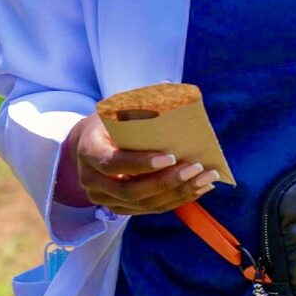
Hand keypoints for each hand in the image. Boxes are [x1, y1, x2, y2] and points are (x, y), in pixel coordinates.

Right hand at [56, 114, 218, 216]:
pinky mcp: (120, 208)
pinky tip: (199, 188)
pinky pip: (151, 209)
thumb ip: (138, 101)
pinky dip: (177, 200)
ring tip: (206, 178)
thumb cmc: (110, 121)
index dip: (141, 163)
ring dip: (178, 193)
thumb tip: (170, 86)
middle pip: (131, 190)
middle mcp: (92, 181)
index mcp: (88, 151)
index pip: (113, 163)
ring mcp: (105, 199)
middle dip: (167, 181)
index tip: (171, 157)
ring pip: (144, 204)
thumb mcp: (116, 108)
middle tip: (196, 168)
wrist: (92, 143)